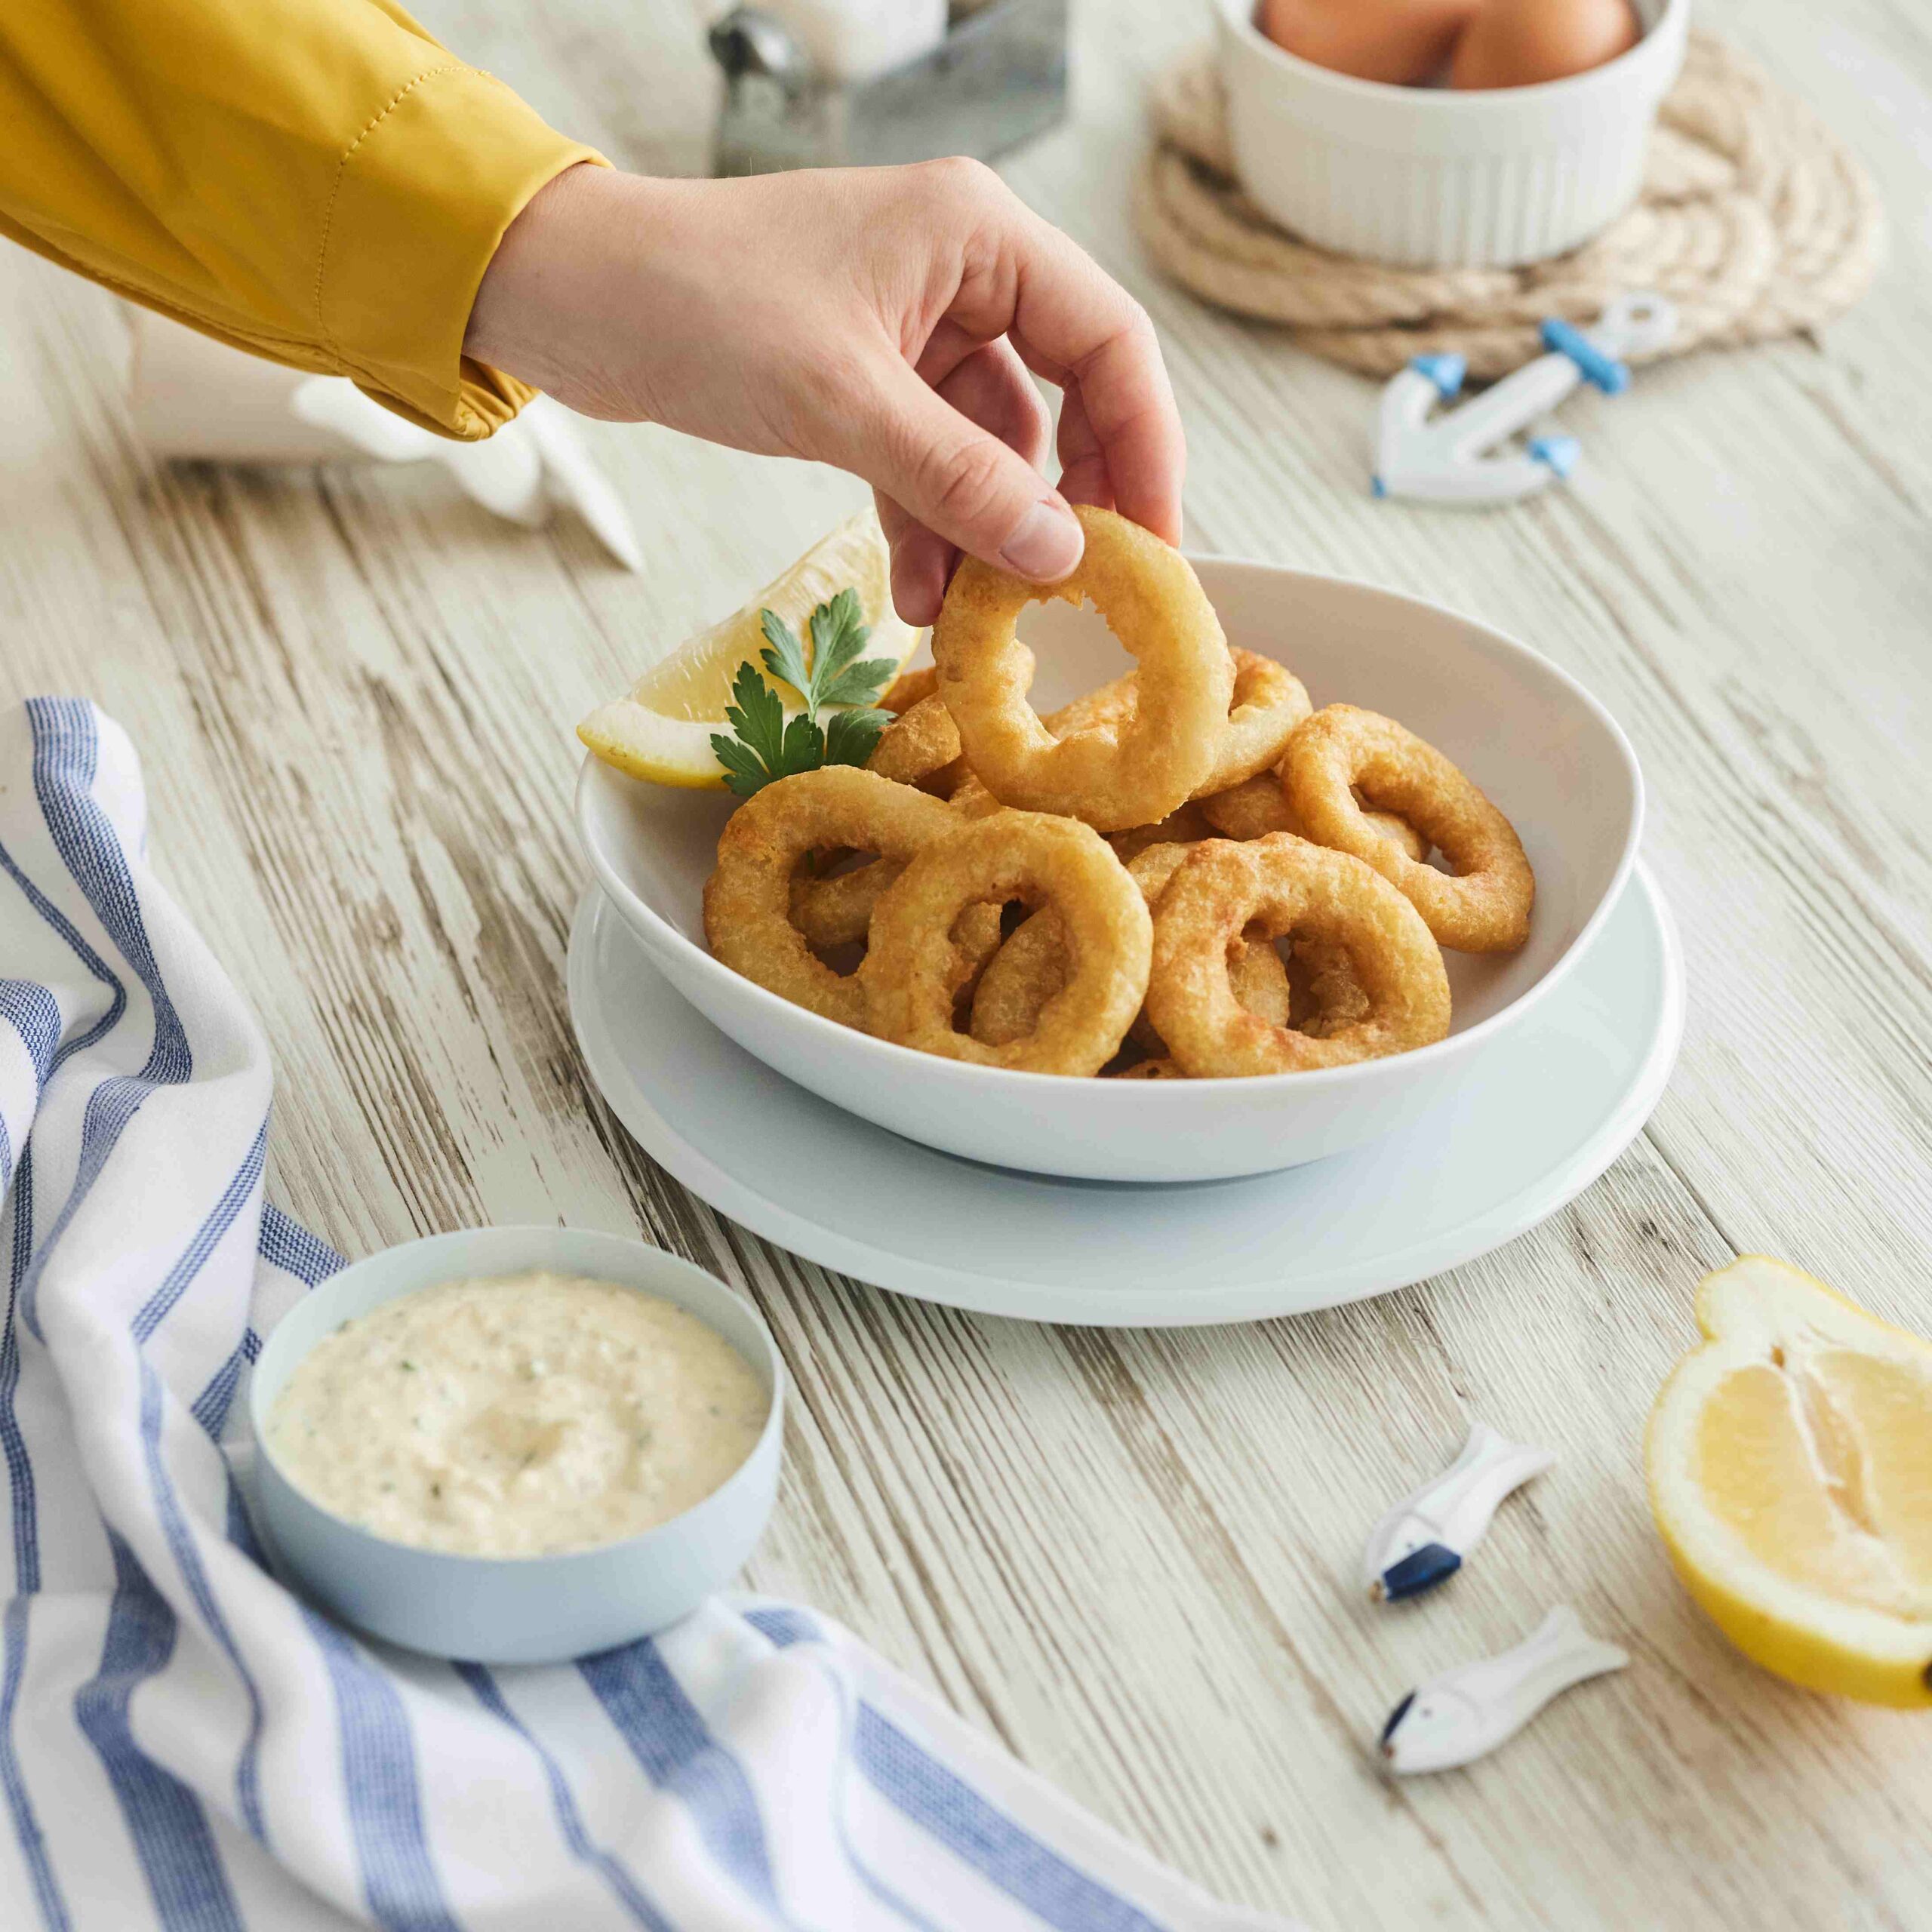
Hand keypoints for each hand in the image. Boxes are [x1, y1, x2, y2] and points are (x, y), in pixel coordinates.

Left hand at [465, 160, 1184, 623]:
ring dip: (980, 534)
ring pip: (988, 449)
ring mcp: (913, 330)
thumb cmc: (695, 303)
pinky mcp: (865, 381)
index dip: (1144, 451)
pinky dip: (926, 527)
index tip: (1150, 550)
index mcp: (977, 234)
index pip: (1110, 343)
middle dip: (1059, 504)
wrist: (570, 298)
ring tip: (967, 614)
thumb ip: (959, 480)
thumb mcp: (842, 400)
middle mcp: (960, 274)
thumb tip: (1063, 556)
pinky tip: (917, 595)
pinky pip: (927, 465)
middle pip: (1063, 401)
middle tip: (1070, 595)